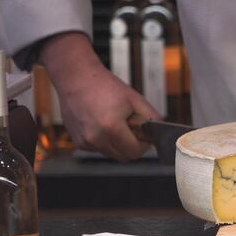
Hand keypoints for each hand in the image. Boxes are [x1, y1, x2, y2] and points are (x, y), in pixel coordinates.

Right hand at [40, 32, 160, 161]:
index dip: (143, 144)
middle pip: (124, 157)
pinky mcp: (78, 142)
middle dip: (132, 146)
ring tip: (115, 123)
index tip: (144, 135)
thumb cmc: (105, 86)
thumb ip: (152, 118)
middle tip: (131, 128)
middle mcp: (95, 138)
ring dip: (118, 144)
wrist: (76, 77)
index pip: (135, 152)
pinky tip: (102, 124)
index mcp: (111, 128)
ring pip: (112, 154)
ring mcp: (85, 142)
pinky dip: (105, 141)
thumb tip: (158, 134)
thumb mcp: (135, 99)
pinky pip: (99, 149)